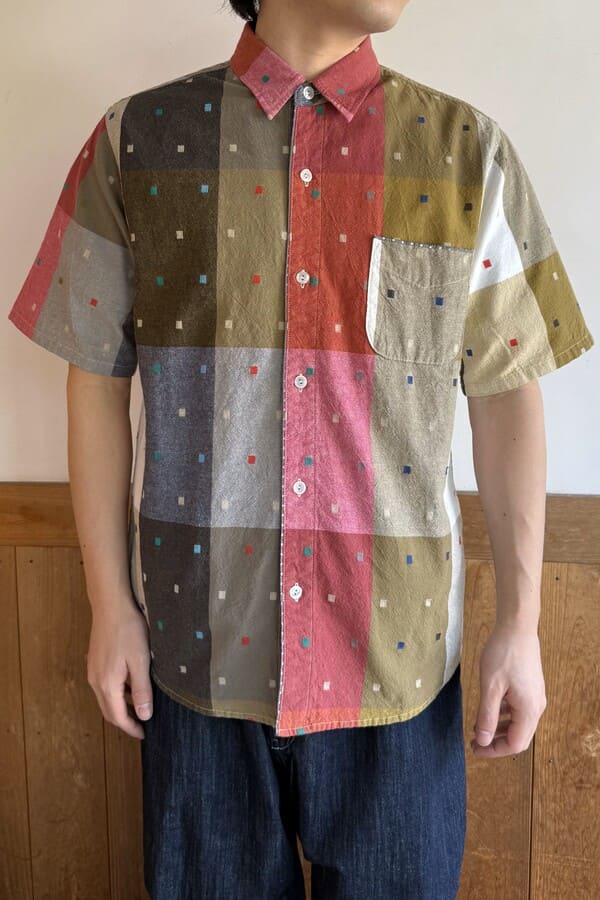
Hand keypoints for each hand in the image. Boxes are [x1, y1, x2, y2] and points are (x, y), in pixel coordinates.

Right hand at [86, 599, 152, 739]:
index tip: (144, 735)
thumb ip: (141, 690)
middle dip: (124, 721)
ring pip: (105, 699)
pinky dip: (116, 694)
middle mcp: (95, 681)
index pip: (117, 716)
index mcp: (107, 684)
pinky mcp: (94, 661)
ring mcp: (93, 671)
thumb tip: (143, 716)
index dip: (130, 728)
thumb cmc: (129, 631)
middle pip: (108, 711)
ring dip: (120, 707)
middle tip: (141, 726)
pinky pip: (104, 686)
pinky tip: (130, 687)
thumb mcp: (140, 661)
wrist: (111, 606)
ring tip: (139, 708)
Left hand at [471, 622, 546, 757]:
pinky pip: (518, 709)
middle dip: (496, 742)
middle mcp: (536, 706)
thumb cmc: (504, 654)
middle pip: (518, 736)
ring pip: (518, 723)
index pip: (515, 744)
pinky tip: (489, 709)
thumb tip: (483, 740)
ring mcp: (535, 696)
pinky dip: (503, 714)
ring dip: (499, 728)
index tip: (476, 748)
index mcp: (529, 710)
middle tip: (475, 741)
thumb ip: (486, 716)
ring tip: (478, 726)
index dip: (494, 750)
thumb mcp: (490, 687)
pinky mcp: (531, 688)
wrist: (517, 627)